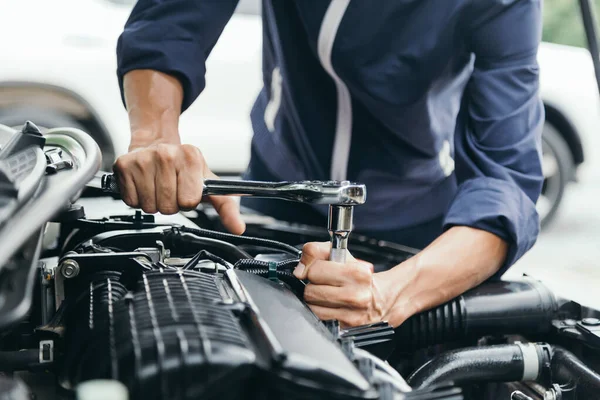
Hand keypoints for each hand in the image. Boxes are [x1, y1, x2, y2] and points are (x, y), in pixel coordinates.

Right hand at [113, 141, 245, 233]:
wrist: (155, 146)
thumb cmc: (184, 168)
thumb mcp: (209, 183)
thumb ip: (226, 207)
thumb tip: (238, 228)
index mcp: (191, 156)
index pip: (189, 201)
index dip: (187, 201)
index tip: (186, 190)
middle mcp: (166, 154)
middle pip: (168, 206)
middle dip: (170, 204)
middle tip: (170, 189)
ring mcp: (143, 158)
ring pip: (149, 206)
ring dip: (154, 202)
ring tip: (157, 187)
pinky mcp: (124, 164)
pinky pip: (132, 201)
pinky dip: (137, 199)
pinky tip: (143, 185)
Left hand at [293, 242, 395, 327]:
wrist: (382, 300)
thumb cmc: (359, 277)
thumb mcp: (342, 255)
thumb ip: (316, 252)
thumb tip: (299, 270)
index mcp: (357, 273)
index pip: (314, 270)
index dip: (312, 269)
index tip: (319, 270)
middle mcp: (356, 295)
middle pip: (310, 291)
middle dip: (313, 286)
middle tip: (324, 284)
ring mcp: (352, 315)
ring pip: (311, 308)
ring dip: (315, 301)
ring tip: (327, 295)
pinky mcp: (346, 329)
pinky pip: (319, 320)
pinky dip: (320, 313)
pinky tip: (330, 307)